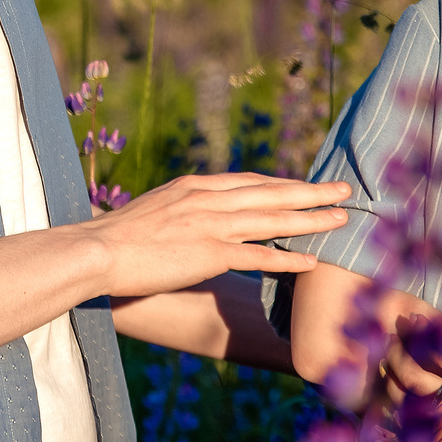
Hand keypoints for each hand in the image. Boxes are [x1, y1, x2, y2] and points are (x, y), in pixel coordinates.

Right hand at [87, 172, 342, 299]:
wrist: (96, 250)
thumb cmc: (116, 237)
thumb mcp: (153, 210)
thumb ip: (178, 210)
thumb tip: (190, 219)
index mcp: (195, 186)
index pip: (250, 181)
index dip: (282, 183)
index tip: (306, 184)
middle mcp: (209, 199)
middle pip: (272, 192)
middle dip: (311, 192)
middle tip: (344, 190)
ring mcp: (211, 225)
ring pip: (274, 218)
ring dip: (312, 219)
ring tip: (342, 219)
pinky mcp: (210, 253)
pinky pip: (259, 255)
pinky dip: (288, 257)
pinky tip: (312, 261)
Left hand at [381, 307, 441, 400]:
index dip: (426, 332)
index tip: (415, 317)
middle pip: (416, 378)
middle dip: (399, 354)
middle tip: (392, 337)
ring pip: (410, 404)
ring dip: (393, 379)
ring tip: (388, 360)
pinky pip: (416, 426)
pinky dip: (402, 406)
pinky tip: (396, 390)